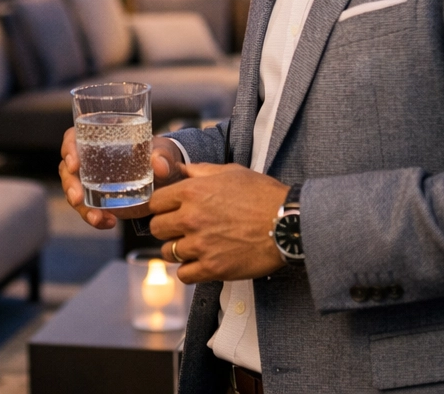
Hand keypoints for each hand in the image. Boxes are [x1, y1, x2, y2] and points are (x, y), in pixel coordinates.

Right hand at [59, 128, 184, 229]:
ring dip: (81, 207)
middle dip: (70, 185)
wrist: (168, 179)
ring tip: (97, 218)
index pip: (73, 139)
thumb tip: (158, 164)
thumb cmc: (161, 156)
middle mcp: (90, 158)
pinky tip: (108, 222)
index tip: (74, 164)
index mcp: (99, 138)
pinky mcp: (99, 199)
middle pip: (68, 169)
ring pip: (75, 192)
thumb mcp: (164, 153)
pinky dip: (95, 218)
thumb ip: (163, 157)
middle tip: (78, 198)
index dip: (68, 149)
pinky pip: (88, 209)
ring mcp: (92, 181)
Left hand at [148, 163, 288, 283]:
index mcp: (193, 192)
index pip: (155, 202)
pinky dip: (189, 271)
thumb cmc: (263, 195)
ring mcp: (201, 245)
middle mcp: (192, 218)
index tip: (168, 211)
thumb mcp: (231, 172)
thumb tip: (180, 168)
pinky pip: (184, 274)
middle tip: (179, 229)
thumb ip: (201, 171)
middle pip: (157, 228)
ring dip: (177, 250)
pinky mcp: (213, 268)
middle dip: (166, 228)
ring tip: (192, 247)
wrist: (288, 224)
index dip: (160, 207)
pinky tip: (200, 263)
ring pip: (167, 253)